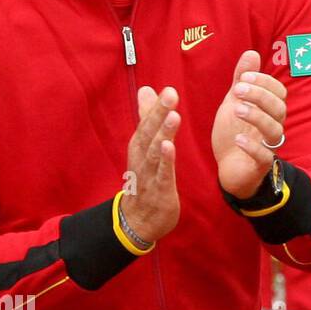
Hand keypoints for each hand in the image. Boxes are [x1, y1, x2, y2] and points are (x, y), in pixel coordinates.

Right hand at [120, 85, 180, 244]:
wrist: (137, 220)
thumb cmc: (144, 178)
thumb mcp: (144, 146)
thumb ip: (146, 118)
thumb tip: (145, 89)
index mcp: (140, 146)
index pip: (147, 123)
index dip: (157, 107)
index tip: (168, 89)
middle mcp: (141, 158)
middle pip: (149, 133)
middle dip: (159, 114)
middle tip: (171, 94)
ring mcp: (148, 175)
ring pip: (155, 152)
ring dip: (163, 134)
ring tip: (173, 116)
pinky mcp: (159, 192)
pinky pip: (162, 175)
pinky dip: (165, 162)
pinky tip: (170, 147)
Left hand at [212, 50, 286, 198]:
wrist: (228, 167)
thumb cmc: (235, 132)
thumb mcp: (234, 102)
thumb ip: (242, 80)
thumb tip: (250, 53)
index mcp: (269, 111)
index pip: (278, 92)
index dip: (264, 82)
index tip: (244, 77)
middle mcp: (273, 126)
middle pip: (279, 108)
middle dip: (260, 96)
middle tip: (237, 90)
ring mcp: (269, 146)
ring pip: (274, 130)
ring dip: (257, 116)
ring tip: (237, 109)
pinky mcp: (260, 165)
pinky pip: (264, 156)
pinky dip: (252, 147)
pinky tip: (238, 139)